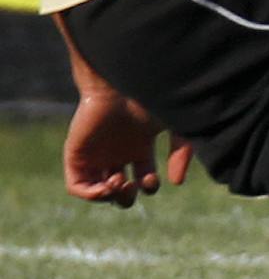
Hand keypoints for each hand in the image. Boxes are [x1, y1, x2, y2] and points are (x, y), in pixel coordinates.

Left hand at [63, 89, 192, 206]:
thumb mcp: (178, 126)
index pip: (143, 178)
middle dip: (128, 197)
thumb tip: (176, 182)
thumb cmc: (151, 98)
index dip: (148, 187)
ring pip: (96, 189)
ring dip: (110, 197)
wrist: (120, 81)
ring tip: (118, 182)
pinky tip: (105, 187)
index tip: (151, 177)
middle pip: (120, 188)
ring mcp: (95, 153)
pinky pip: (77, 185)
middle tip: (133, 185)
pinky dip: (90, 194)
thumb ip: (182, 153)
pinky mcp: (77, 154)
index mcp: (139, 145)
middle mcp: (117, 152)